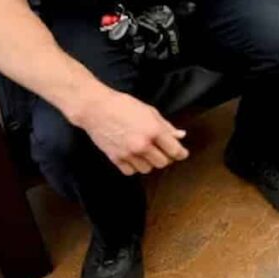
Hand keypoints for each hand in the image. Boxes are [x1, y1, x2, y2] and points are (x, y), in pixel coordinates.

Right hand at [75, 91, 189, 175]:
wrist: (96, 109)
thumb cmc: (123, 105)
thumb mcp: (149, 111)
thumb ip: (166, 126)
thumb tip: (180, 135)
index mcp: (154, 131)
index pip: (175, 151)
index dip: (181, 153)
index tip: (182, 153)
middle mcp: (142, 145)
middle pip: (163, 163)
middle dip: (165, 157)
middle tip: (162, 150)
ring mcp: (128, 154)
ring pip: (147, 169)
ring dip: (149, 162)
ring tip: (145, 151)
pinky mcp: (115, 159)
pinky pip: (131, 172)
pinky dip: (134, 166)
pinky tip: (133, 156)